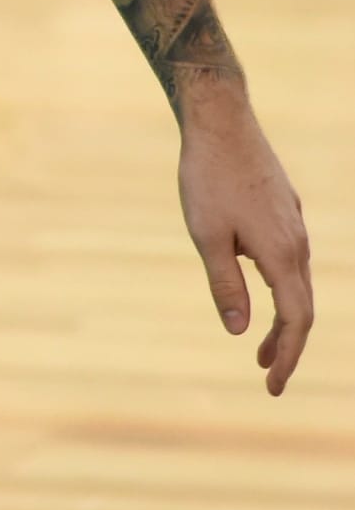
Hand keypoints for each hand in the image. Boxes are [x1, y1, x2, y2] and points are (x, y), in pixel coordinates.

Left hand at [176, 93, 313, 394]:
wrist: (221, 121)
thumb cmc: (207, 178)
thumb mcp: (206, 237)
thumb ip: (225, 286)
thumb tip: (240, 331)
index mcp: (281, 254)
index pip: (295, 320)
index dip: (288, 356)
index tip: (272, 387)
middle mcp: (296, 242)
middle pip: (302, 306)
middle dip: (287, 344)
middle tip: (267, 374)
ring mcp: (293, 224)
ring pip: (297, 282)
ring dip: (283, 317)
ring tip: (260, 342)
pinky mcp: (284, 210)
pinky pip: (290, 259)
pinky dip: (280, 287)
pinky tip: (259, 288)